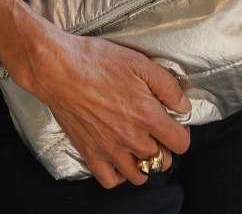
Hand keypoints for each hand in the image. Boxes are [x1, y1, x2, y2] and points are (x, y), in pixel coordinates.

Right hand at [19, 29, 191, 188]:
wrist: (58, 68)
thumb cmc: (95, 60)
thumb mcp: (138, 61)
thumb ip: (167, 85)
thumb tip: (182, 106)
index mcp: (147, 115)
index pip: (181, 143)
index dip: (181, 132)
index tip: (173, 122)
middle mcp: (131, 138)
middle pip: (162, 161)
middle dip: (163, 146)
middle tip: (153, 131)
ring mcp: (110, 149)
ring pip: (139, 175)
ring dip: (143, 163)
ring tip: (137, 145)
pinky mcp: (90, 154)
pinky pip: (111, 180)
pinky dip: (118, 174)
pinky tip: (117, 157)